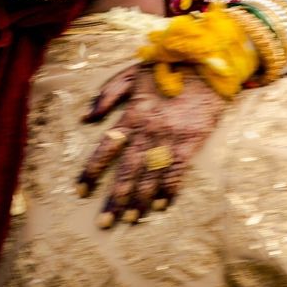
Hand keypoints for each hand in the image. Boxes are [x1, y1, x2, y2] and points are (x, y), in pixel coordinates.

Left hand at [78, 65, 227, 224]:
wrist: (205, 64)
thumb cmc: (166, 68)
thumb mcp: (131, 73)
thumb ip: (106, 94)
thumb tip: (86, 118)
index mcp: (131, 115)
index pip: (105, 148)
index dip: (91, 171)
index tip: (81, 191)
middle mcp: (147, 131)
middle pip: (126, 171)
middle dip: (114, 199)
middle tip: (104, 222)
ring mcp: (169, 138)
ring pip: (150, 176)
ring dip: (140, 200)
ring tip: (131, 219)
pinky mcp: (190, 143)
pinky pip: (177, 172)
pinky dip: (170, 190)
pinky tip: (163, 205)